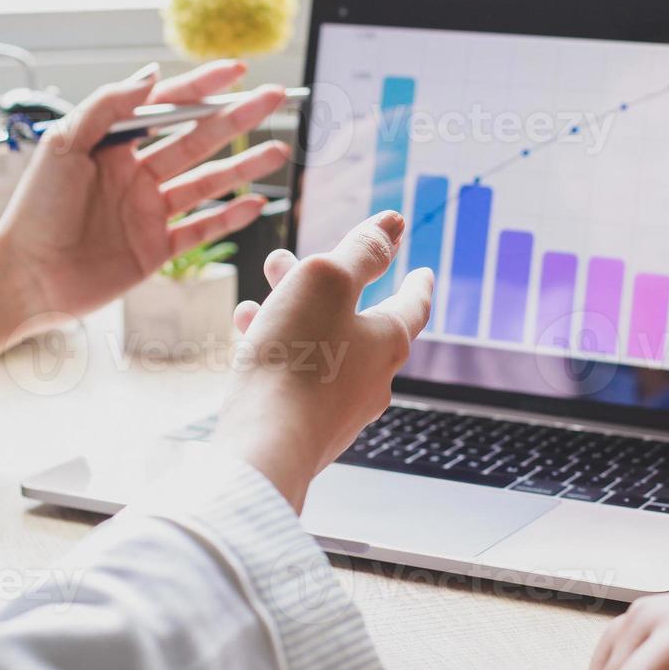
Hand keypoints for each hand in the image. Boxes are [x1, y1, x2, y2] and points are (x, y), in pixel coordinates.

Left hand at [0, 61, 289, 363]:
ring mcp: (149, 212)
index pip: (167, 107)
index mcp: (113, 145)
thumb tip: (153, 74)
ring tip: (279, 150)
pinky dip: (230, 217)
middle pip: (197, 139)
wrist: (26, 276)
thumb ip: (108, 106)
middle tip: (275, 99)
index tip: (238, 70)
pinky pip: (202, 230)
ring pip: (207, 182)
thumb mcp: (63, 144)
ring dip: (243, 165)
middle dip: (237, 118)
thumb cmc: (34, 210)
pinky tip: (256, 202)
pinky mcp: (156, 249)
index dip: (202, 86)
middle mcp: (135, 175)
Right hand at [212, 211, 433, 510]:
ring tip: (254, 299)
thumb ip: (361, 250)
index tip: (424, 272)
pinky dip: (276, 351)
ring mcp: (339, 410)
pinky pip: (296, 379)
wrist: (266, 445)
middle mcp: (372, 379)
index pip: (413, 304)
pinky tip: (245, 339)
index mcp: (387, 341)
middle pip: (355, 321)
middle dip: (322, 288)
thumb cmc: (297, 358)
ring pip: (319, 348)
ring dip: (289, 316)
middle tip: (286, 262)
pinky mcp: (306, 431)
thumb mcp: (327, 280)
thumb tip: (392, 224)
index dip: (417, 282)